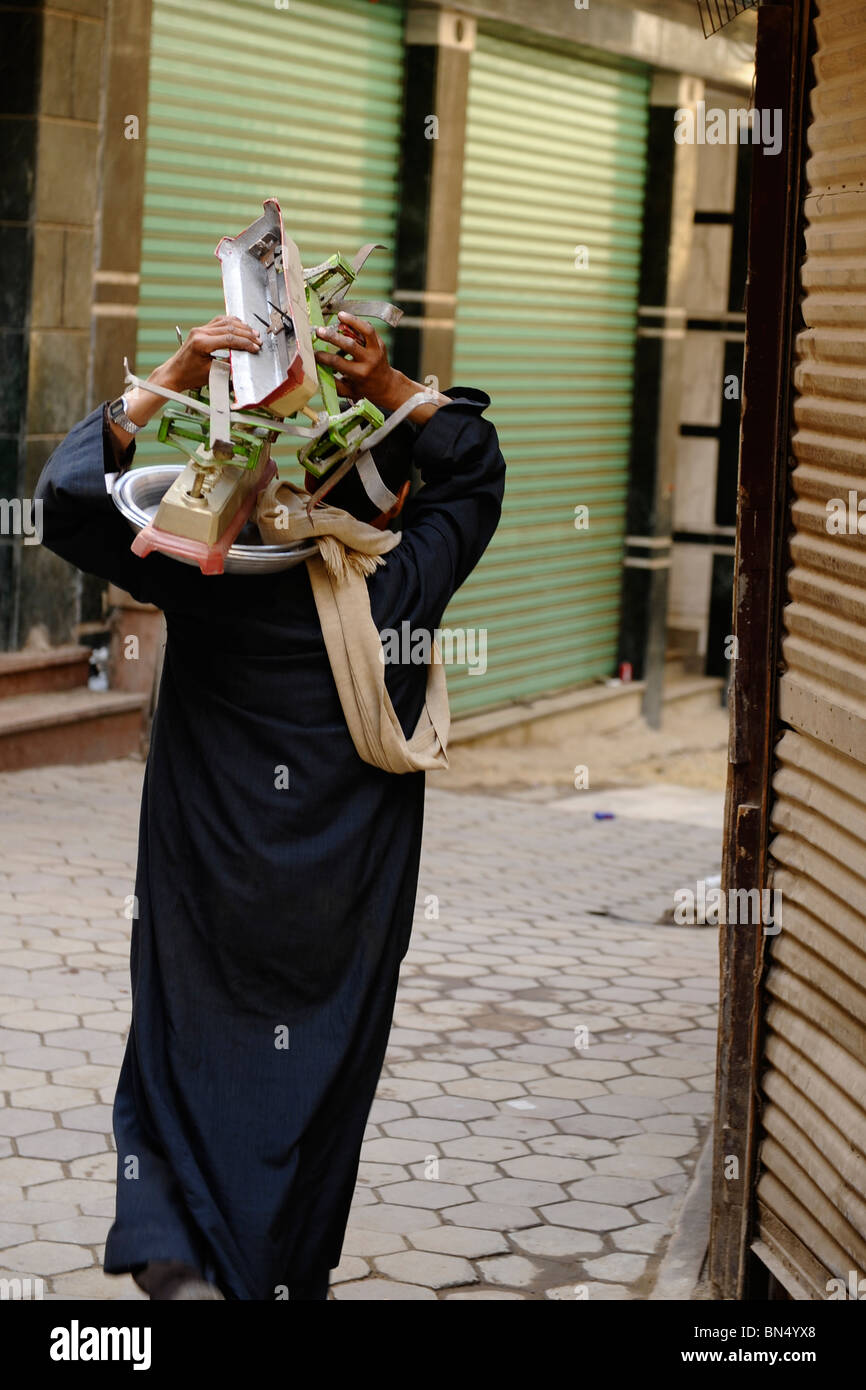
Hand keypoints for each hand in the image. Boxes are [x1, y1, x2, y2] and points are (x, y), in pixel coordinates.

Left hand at [152, 315, 261, 393]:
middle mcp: (200, 333)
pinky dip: (231, 322)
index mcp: (202, 343)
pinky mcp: (201, 330)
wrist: (174, 374)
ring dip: (241, 326)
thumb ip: (227, 363)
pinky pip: (218, 321)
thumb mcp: (211, 373)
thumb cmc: (189, 376)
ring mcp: (200, 329)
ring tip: (252, 332)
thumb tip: (242, 357)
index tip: (254, 347)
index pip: (229, 338)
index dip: (245, 343)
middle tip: (257, 340)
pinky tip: (240, 325)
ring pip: (225, 322)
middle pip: (229, 328)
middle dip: (246, 334)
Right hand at [314, 311, 449, 422]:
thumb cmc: (363, 388)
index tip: (313, 352)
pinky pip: (369, 330)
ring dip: (352, 321)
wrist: (386, 385)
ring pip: (366, 331)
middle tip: (319, 331)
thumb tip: (317, 371)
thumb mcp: (348, 391)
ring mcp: (376, 350)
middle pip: (350, 345)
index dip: (324, 357)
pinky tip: (347, 318)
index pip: (338, 363)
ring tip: (339, 316)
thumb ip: (333, 383)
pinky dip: (358, 322)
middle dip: (333, 337)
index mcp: (360, 374)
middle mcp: (369, 361)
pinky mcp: (380, 343)